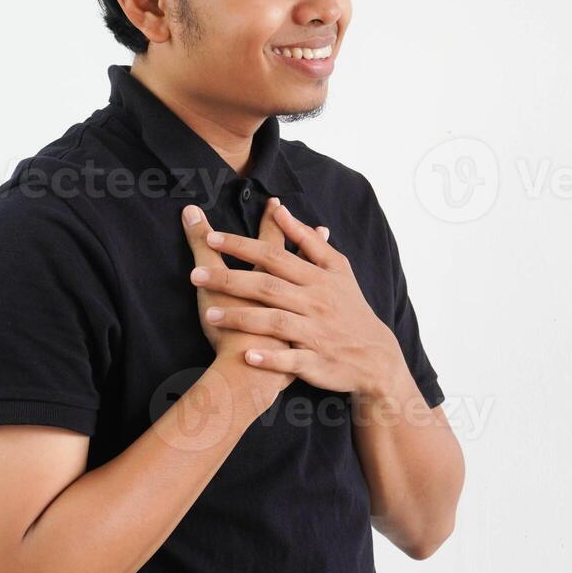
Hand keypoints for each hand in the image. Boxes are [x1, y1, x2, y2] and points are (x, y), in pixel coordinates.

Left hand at [189, 198, 407, 398]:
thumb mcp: (337, 269)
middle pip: (268, 286)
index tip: (213, 237)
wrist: (376, 357)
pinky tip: (247, 356)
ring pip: (275, 322)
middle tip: (196, 274)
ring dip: (242, 318)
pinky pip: (290, 360)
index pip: (275, 255)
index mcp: (317, 278)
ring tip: (210, 315)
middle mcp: (315, 303)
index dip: (243, 246)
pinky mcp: (316, 363)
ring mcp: (315, 333)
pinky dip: (270, 358)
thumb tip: (280, 210)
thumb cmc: (350, 307)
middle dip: (231, 279)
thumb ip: (307, 240)